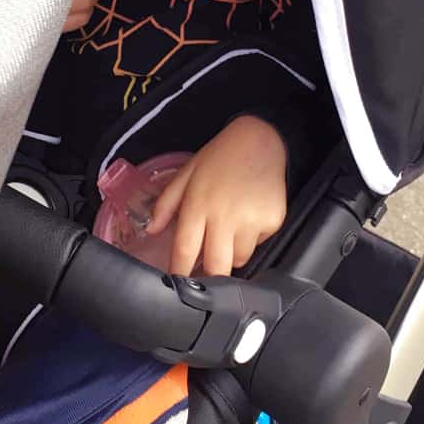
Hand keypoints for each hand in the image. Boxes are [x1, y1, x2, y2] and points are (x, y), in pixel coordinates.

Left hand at [148, 116, 287, 277]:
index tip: (177, 283)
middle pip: (217, 267)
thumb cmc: (220, 157)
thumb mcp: (186, 174)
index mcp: (199, 205)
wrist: (260, 140)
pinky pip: (259, 244)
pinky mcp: (273, 221)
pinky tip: (248, 218)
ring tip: (229, 230)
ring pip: (239, 259)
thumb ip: (166, 203)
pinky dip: (252, 239)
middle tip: (205, 274)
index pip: (185, 250)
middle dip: (210, 276)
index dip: (180, 272)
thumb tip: (150, 229)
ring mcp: (252, 221)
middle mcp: (226, 216)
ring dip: (231, 253)